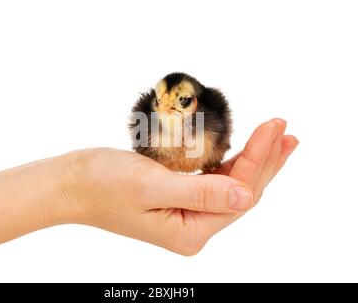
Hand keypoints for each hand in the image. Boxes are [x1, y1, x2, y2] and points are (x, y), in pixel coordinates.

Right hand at [59, 119, 297, 254]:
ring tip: (275, 137)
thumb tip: (246, 196)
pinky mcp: (178, 197)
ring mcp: (186, 212)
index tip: (274, 127)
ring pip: (231, 184)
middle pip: (241, 191)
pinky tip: (244, 149)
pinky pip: (214, 179)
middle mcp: (192, 226)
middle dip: (265, 159)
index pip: (237, 194)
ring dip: (254, 159)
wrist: (72, 184)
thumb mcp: (150, 187)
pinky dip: (231, 161)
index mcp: (189, 231)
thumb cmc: (102, 184)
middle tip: (286, 129)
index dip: (260, 159)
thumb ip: (200, 193)